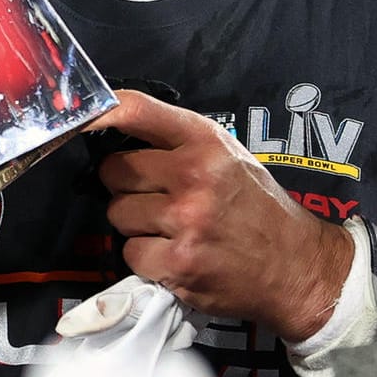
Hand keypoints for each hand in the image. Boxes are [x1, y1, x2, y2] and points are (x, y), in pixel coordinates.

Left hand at [92, 90, 352, 341]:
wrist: (295, 265)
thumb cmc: (257, 206)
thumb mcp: (228, 156)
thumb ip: (178, 140)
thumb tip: (116, 124)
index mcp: (206, 142)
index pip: (139, 111)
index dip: (101, 111)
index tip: (80, 119)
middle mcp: (194, 176)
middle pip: (115, 171)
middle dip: (125, 185)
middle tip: (152, 196)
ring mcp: (185, 221)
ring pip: (118, 214)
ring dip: (134, 224)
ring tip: (169, 227)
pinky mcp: (178, 263)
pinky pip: (130, 253)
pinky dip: (145, 257)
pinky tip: (174, 254)